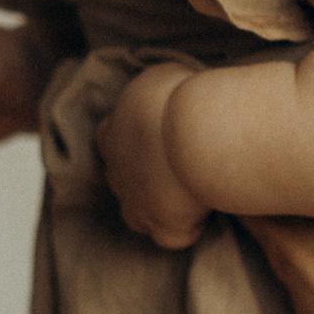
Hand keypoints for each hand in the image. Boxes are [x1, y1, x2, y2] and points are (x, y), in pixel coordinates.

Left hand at [101, 61, 209, 248]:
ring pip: (137, 215)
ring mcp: (136, 201)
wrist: (195, 128)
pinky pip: (170, 238)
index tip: (159, 136)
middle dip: (145, 176)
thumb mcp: (163, 75)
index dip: (133, 141)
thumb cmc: (182, 94)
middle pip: (122, 179)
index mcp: (113, 130)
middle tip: (179, 166)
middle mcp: (117, 168)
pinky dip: (185, 230)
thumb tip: (171, 89)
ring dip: (159, 208)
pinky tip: (204, 217)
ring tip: (189, 196)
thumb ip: (159, 88)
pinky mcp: (162, 225)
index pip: (109, 139)